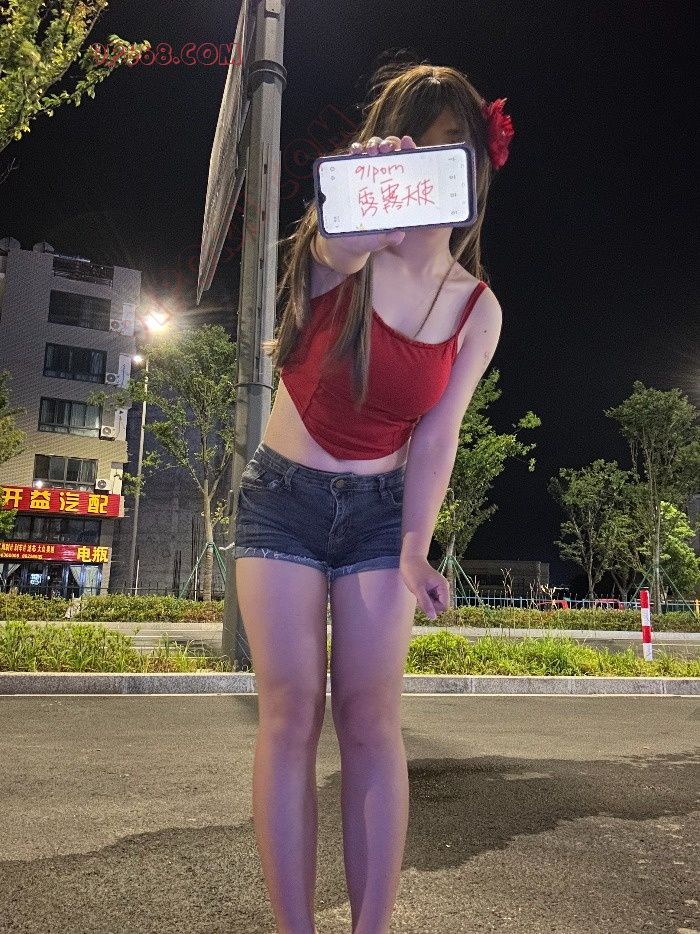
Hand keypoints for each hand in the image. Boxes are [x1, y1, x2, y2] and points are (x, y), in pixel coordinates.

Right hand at [316, 134, 417, 254]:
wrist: (346, 242)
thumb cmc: (368, 238)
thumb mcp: (380, 239)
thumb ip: (389, 237)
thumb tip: (398, 235)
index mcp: (397, 190)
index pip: (406, 165)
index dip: (409, 151)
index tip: (407, 144)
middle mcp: (384, 179)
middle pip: (390, 152)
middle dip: (389, 145)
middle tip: (386, 149)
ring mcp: (367, 176)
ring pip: (372, 151)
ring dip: (372, 145)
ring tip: (370, 150)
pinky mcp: (351, 176)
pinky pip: (353, 159)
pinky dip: (354, 151)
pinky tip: (354, 152)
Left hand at [399, 554, 449, 620]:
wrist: (410, 559)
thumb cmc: (413, 572)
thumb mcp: (418, 589)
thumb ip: (426, 603)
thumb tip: (433, 618)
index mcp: (443, 586)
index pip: (445, 606)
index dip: (434, 607)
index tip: (424, 600)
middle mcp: (444, 588)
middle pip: (440, 606)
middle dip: (429, 605)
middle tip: (420, 595)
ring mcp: (439, 589)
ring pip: (435, 604)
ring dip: (426, 602)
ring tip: (419, 592)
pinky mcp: (434, 589)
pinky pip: (432, 600)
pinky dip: (425, 599)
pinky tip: (419, 592)